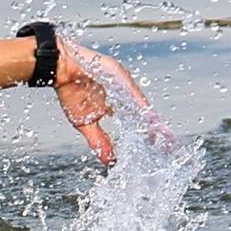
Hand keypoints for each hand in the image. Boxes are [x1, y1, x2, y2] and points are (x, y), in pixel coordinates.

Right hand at [53, 41, 159, 166]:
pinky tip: (148, 116)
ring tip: (164, 134)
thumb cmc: (71, 91)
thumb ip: (99, 141)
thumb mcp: (86, 124)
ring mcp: (122, 83)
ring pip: (141, 103)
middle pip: (143, 113)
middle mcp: (124, 94)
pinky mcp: (118, 74)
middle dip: (157, 129)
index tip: (159, 146)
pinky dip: (139, 104)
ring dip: (152, 120)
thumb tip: (109, 161)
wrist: (60, 69)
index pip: (136, 121)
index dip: (147, 133)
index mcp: (118, 104)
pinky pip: (130, 91)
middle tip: (169, 145)